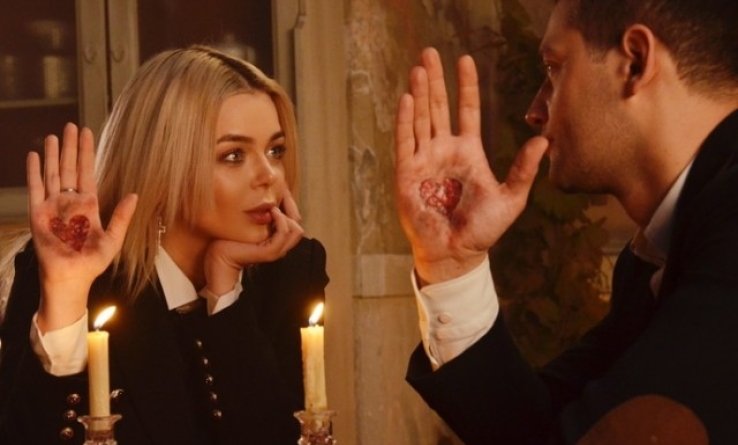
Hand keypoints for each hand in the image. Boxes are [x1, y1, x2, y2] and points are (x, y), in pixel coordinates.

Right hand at [27, 123, 137, 332]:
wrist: (70, 278)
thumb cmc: (92, 263)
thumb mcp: (113, 239)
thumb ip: (122, 216)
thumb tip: (135, 195)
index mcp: (88, 205)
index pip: (87, 172)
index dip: (87, 153)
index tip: (88, 133)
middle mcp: (69, 202)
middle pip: (69, 167)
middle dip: (71, 147)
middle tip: (72, 126)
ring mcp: (52, 206)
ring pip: (52, 173)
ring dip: (52, 154)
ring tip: (53, 135)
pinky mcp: (38, 214)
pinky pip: (35, 189)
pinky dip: (34, 172)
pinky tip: (33, 156)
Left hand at [203, 188, 303, 294]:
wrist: (220, 257)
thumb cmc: (230, 240)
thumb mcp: (249, 225)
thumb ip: (261, 218)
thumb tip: (267, 201)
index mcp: (277, 242)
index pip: (295, 225)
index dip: (291, 211)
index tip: (279, 198)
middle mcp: (280, 247)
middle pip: (299, 228)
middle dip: (292, 212)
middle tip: (277, 203)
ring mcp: (276, 251)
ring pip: (296, 230)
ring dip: (286, 215)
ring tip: (273, 208)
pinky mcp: (270, 252)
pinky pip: (284, 233)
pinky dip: (281, 220)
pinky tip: (272, 211)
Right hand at [394, 48, 546, 283]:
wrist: (456, 252)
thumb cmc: (482, 229)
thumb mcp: (510, 198)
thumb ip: (523, 169)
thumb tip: (544, 140)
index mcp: (468, 151)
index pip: (466, 111)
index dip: (465, 86)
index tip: (465, 59)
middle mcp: (444, 150)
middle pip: (438, 108)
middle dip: (435, 81)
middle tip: (430, 52)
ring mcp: (424, 160)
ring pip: (420, 119)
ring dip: (419, 93)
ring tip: (419, 68)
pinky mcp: (407, 173)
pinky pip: (405, 142)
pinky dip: (405, 120)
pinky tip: (407, 99)